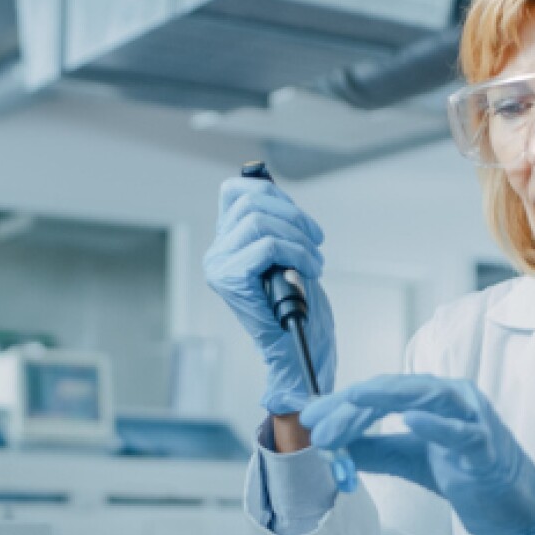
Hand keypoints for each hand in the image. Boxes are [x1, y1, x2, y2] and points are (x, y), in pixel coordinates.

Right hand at [205, 177, 335, 414]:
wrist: (295, 345)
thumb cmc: (295, 302)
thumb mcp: (285, 253)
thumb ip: (274, 222)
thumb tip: (273, 189)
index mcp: (227, 242)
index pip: (234, 191)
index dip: (269, 192)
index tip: (297, 215)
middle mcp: (217, 253)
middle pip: (251, 202)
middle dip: (294, 217)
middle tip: (316, 241)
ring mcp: (220, 266)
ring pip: (261, 222)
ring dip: (300, 239)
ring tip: (315, 261)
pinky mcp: (230, 279)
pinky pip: (268, 246)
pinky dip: (298, 254)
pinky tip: (310, 270)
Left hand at [301, 375, 534, 534]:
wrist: (516, 509)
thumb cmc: (469, 475)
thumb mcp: (410, 459)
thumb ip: (375, 448)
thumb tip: (332, 445)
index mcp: (434, 396)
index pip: (381, 392)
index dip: (343, 404)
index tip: (311, 419)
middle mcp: (454, 397)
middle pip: (395, 390)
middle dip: (351, 406)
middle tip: (317, 426)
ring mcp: (473, 418)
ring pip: (424, 398)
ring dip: (381, 403)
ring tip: (348, 407)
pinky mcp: (487, 447)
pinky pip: (461, 432)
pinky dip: (435, 424)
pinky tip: (409, 420)